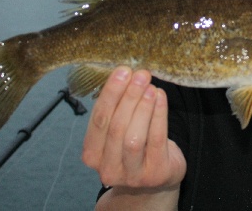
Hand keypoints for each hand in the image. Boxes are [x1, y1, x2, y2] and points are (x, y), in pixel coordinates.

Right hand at [82, 67, 185, 201]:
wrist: (153, 181)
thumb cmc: (133, 147)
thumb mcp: (117, 132)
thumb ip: (115, 108)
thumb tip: (125, 73)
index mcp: (91, 155)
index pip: (98, 121)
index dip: (110, 94)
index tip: (122, 71)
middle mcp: (107, 169)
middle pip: (115, 128)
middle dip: (128, 97)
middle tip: (139, 74)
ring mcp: (132, 175)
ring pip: (134, 137)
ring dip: (143, 107)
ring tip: (150, 86)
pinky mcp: (155, 174)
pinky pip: (156, 140)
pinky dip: (159, 115)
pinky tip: (160, 97)